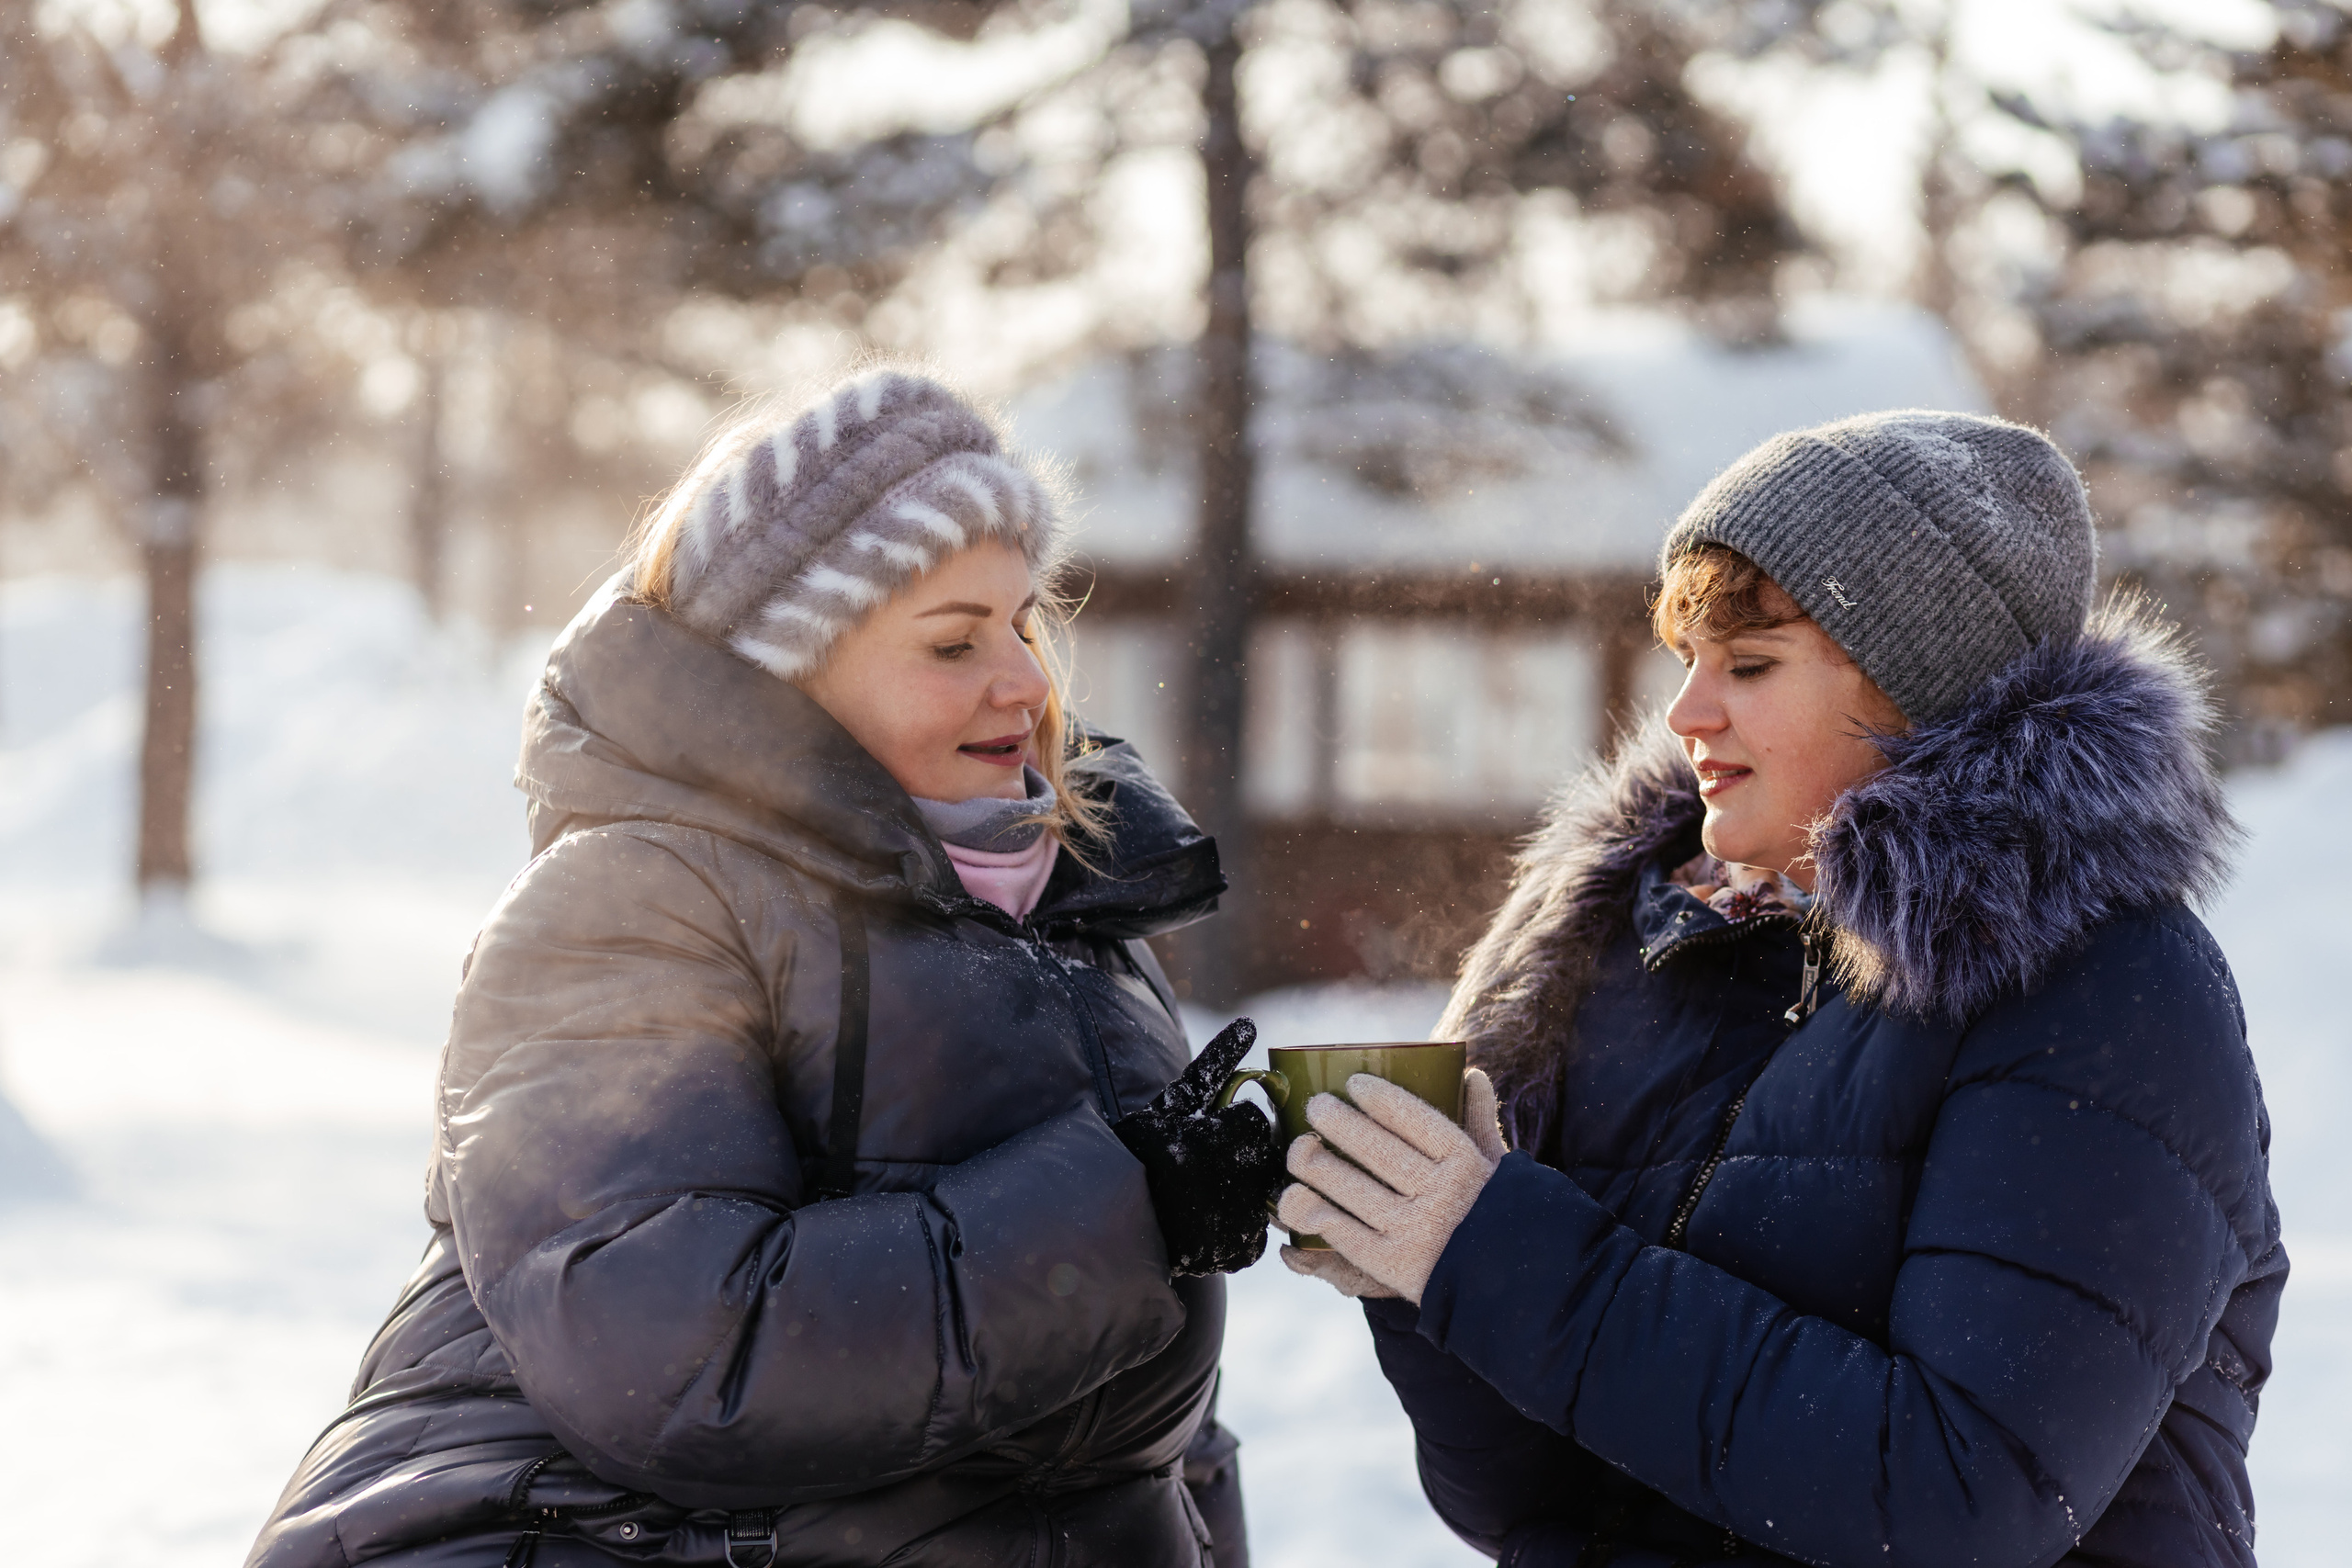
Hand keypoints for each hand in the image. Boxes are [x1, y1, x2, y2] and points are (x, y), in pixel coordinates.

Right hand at [1113, 1019, 1284, 1276]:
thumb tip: (1249, 1022)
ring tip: (1205, 1194)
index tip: (1207, 1137)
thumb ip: (1215, 1062)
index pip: (1252, 1123)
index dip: (1230, 1128)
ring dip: (1243, 1191)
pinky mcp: (1239, 1251)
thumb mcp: (1175, 1102)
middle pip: (1263, 1158)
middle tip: (1208, 1167)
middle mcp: (1234, 1179)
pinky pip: (1258, 1231)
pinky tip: (1209, 1219)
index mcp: (1219, 1136)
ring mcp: (1239, 1218)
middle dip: (1242, 1158)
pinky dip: (1238, 1226)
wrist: (1112, 1217)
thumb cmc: (1142, 1152)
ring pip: (1265, 1194)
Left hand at [1276, 1068, 1505, 1304]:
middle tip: (1315, 1107)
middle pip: (1378, 1151)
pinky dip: (1317, 1214)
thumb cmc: (1493, 1216)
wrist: (1506, 1287)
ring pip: (1355, 1191)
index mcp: (1467, 1165)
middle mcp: (1442, 1196)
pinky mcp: (1394, 1266)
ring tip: (1299, 1149)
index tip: (1354, 1083)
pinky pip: (1346, 1234)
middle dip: (1339, 1124)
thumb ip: (1480, 1122)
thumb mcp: (1496, 1169)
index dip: (1383, 1099)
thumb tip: (1474, 1075)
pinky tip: (1298, 1198)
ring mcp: (1417, 1232)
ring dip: (1318, 1167)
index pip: (1420, 1122)